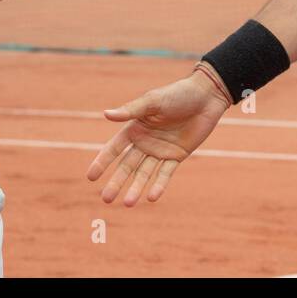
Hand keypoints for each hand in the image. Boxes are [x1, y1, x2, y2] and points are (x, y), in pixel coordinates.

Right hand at [87, 69, 231, 205]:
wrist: (206, 96)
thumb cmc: (177, 94)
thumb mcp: (153, 101)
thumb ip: (130, 110)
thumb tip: (105, 114)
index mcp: (135, 128)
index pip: (114, 148)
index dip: (102, 162)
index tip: (90, 177)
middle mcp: (145, 142)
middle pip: (127, 165)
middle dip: (116, 182)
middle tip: (106, 199)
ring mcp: (160, 150)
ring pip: (144, 173)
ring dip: (136, 188)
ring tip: (128, 204)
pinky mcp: (177, 156)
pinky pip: (166, 173)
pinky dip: (159, 185)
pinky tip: (151, 197)